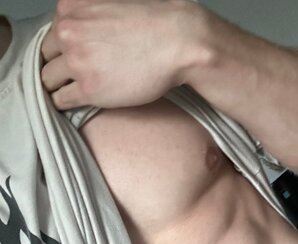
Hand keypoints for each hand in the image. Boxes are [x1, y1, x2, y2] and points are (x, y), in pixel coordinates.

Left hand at [41, 0, 206, 109]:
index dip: (62, 49)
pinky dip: (64, 103)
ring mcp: (76, 61)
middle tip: (73, 77)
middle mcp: (68, 32)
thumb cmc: (153, 24)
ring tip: (74, 91)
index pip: (51, 34)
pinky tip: (75, 103)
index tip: (73, 59)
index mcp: (70, 8)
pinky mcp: (88, 88)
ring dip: (58, 87)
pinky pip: (61, 100)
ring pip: (48, 79)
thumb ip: (87, 17)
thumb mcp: (110, 5)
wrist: (176, 42)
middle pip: (46, 57)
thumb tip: (81, 36)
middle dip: (58, 67)